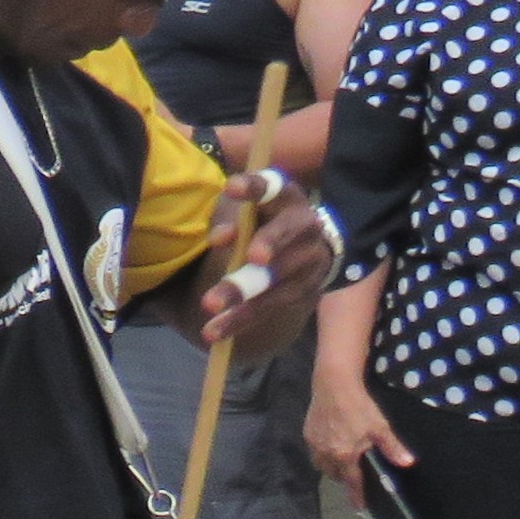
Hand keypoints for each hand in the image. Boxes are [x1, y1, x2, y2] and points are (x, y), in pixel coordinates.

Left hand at [195, 173, 333, 351]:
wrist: (308, 247)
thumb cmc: (266, 220)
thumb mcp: (251, 209)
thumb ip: (234, 218)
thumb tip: (221, 237)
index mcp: (287, 197)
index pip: (273, 186)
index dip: (255, 187)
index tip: (231, 187)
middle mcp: (305, 226)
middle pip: (284, 234)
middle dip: (269, 244)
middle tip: (254, 256)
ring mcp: (309, 260)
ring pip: (277, 277)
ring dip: (243, 292)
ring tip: (210, 305)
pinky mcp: (303, 290)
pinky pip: (269, 306)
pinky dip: (240, 319)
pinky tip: (214, 332)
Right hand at [304, 359, 412, 498]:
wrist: (333, 385)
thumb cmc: (359, 406)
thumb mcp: (380, 426)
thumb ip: (392, 447)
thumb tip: (407, 463)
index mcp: (345, 456)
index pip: (352, 481)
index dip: (356, 494)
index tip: (358, 505)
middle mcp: (326, 455)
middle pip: (335, 475)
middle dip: (344, 478)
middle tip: (354, 474)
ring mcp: (314, 445)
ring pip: (322, 465)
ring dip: (332, 467)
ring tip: (342, 461)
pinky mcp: (307, 434)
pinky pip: (315, 452)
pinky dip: (323, 454)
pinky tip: (332, 444)